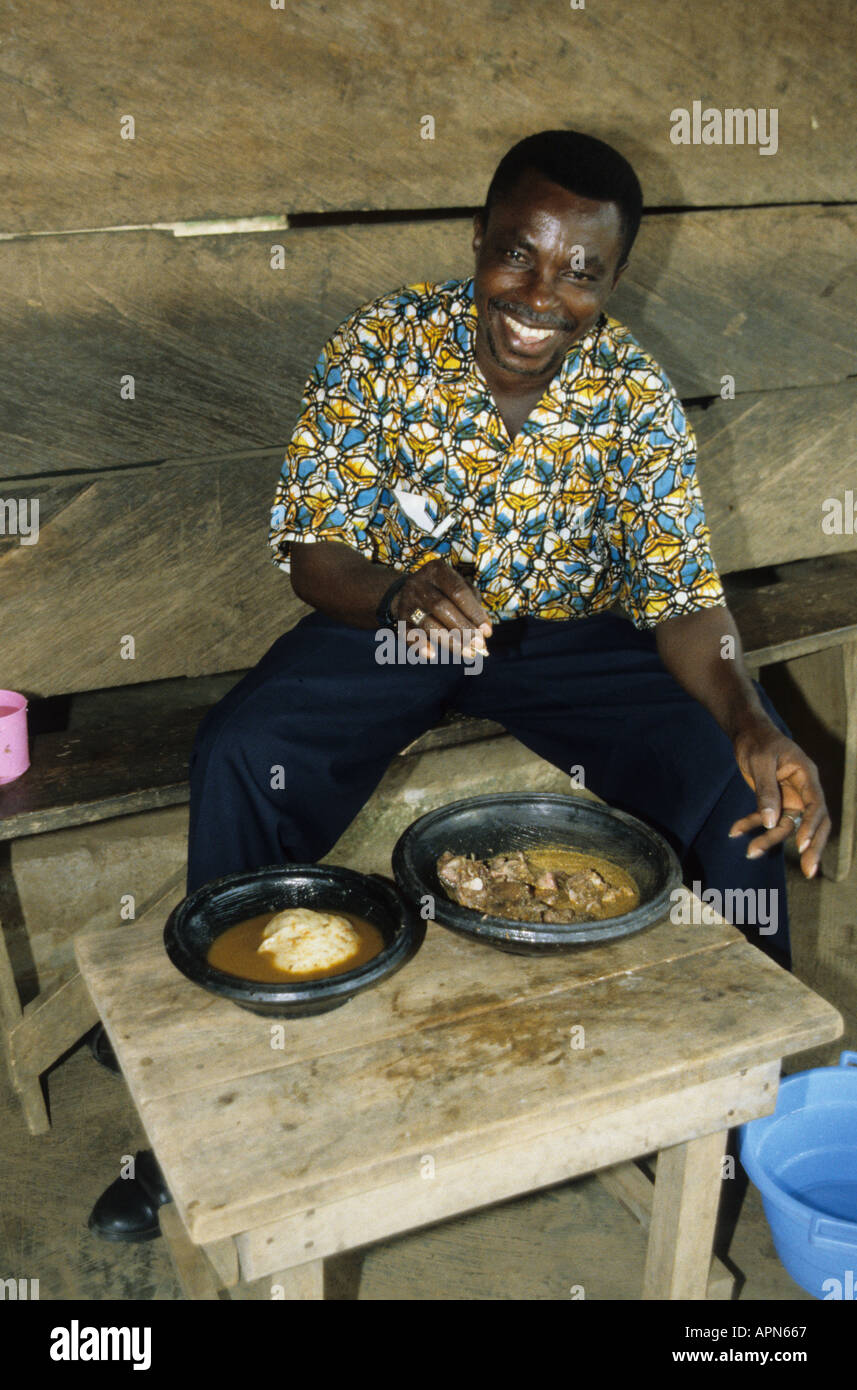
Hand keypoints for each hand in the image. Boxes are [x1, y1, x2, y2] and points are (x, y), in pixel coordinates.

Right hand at [394, 560, 492, 657]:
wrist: (408, 590)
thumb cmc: (444, 591)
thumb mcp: (460, 588)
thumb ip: (474, 606)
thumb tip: (485, 632)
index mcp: (437, 570)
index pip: (458, 592)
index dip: (474, 613)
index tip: (487, 632)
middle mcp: (419, 583)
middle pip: (442, 607)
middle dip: (463, 629)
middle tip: (478, 645)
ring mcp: (407, 601)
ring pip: (427, 623)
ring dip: (449, 641)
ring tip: (467, 653)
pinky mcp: (399, 618)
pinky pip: (408, 634)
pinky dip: (420, 645)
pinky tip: (432, 654)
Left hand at [729, 719, 830, 877]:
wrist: (746, 732)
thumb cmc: (757, 741)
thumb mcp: (760, 762)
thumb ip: (766, 790)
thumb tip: (771, 822)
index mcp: (806, 775)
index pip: (816, 806)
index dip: (812, 826)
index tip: (802, 845)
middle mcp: (803, 790)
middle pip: (813, 823)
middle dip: (812, 848)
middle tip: (809, 872)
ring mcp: (791, 798)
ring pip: (788, 826)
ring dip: (770, 840)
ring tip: (750, 852)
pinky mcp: (776, 802)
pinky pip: (767, 820)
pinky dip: (752, 826)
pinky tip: (734, 831)